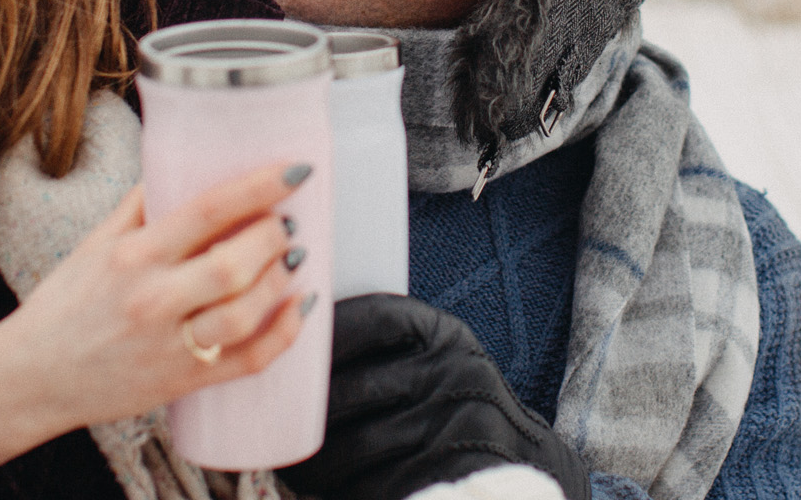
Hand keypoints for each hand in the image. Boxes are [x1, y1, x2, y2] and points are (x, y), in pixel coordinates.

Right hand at [0, 164, 314, 484]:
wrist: (33, 377)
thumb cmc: (64, 305)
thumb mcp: (94, 243)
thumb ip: (139, 206)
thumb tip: (178, 164)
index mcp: (133, 256)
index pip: (208, 211)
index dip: (258, 188)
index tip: (293, 170)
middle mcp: (153, 299)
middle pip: (234, 265)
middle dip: (274, 237)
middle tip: (288, 221)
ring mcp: (171, 345)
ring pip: (245, 313)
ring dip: (281, 281)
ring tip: (292, 258)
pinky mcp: (184, 381)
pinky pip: (249, 361)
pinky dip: (284, 334)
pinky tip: (298, 307)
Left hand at [277, 295, 591, 499]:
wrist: (528, 463)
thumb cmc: (460, 407)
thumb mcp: (438, 361)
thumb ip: (386, 350)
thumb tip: (294, 353)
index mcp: (444, 335)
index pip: (373, 319)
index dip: (326, 334)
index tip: (290, 354)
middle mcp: (454, 372)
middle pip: (354, 389)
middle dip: (305, 417)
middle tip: (272, 430)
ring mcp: (457, 425)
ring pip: (360, 444)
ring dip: (316, 462)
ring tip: (291, 467)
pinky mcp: (453, 471)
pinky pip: (381, 484)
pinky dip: (346, 491)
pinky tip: (326, 490)